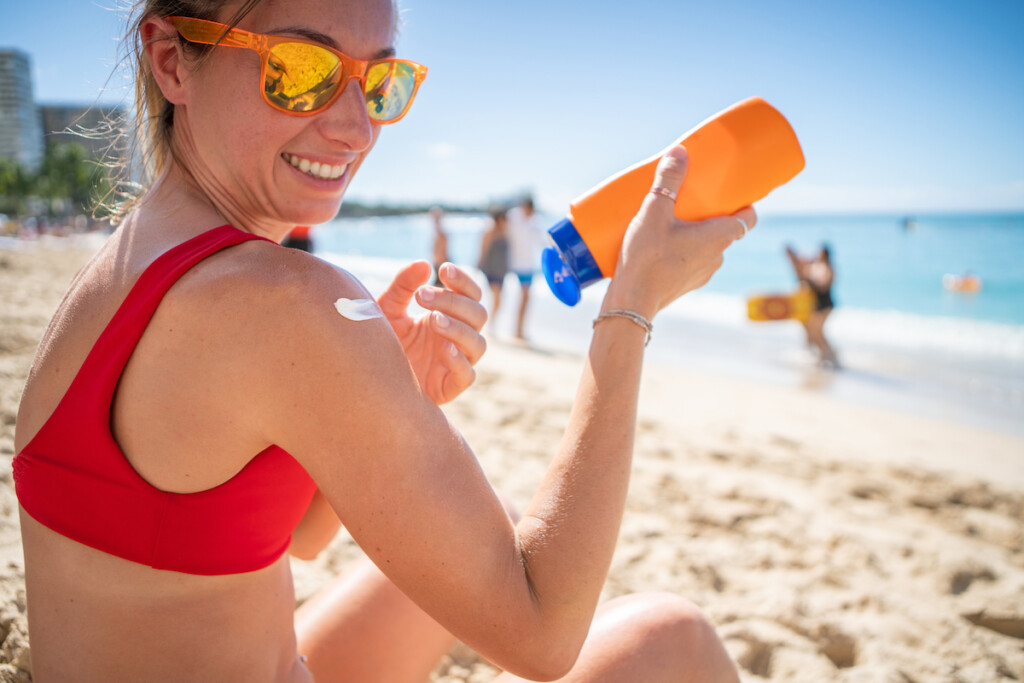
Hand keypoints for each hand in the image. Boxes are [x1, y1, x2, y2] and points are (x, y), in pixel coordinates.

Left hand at [377, 261, 486, 403]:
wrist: (368, 380)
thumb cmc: (382, 342)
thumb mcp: (388, 310)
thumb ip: (403, 287)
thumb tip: (423, 264)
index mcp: (450, 316)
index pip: (471, 295)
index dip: (463, 281)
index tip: (443, 269)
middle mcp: (458, 338)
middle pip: (478, 315)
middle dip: (454, 302)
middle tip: (423, 296)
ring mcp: (457, 363)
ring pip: (478, 343)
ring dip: (459, 328)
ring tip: (433, 320)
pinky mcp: (450, 387)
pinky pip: (467, 375)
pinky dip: (460, 361)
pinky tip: (444, 349)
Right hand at [606, 146, 756, 317]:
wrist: (632, 304)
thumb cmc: (647, 257)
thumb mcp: (654, 211)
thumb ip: (668, 180)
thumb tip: (680, 150)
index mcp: (720, 236)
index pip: (749, 218)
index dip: (745, 204)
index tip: (731, 192)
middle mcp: (718, 257)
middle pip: (726, 230)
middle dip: (713, 215)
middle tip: (694, 200)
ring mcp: (703, 274)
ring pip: (708, 248)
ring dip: (696, 235)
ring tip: (673, 222)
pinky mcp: (686, 285)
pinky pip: (691, 262)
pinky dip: (683, 252)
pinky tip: (661, 246)